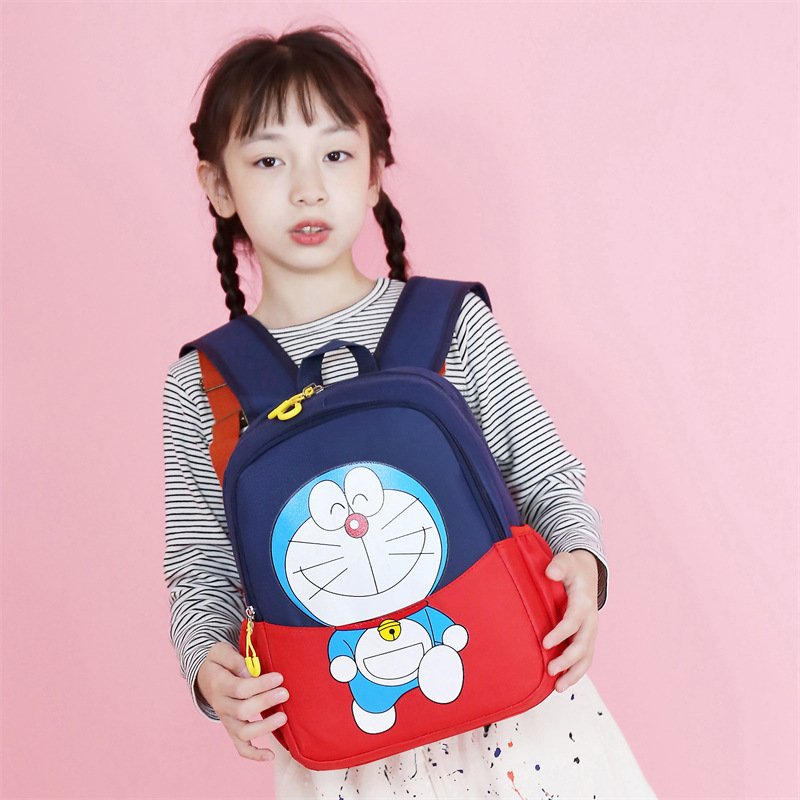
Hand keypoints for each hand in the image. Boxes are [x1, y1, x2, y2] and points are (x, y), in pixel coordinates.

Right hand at [196, 641, 287, 761]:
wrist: (205, 676)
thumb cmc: (218, 661)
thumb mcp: (220, 652)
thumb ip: (234, 660)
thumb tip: (250, 672)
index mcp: (218, 685)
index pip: (240, 689)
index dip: (261, 684)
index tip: (279, 677)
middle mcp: (221, 706)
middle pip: (243, 710)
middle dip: (266, 702)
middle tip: (285, 693)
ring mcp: (226, 720)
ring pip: (243, 732)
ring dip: (264, 727)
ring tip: (283, 718)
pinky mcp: (231, 729)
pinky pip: (240, 747)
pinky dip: (254, 754)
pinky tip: (270, 755)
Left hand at [542, 549, 598, 692]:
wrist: (586, 573)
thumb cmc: (572, 568)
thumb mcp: (566, 561)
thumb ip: (559, 565)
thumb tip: (550, 572)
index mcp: (583, 602)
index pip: (573, 621)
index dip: (560, 633)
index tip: (545, 643)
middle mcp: (590, 620)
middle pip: (583, 645)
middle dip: (568, 660)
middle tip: (550, 670)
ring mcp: (590, 631)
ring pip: (586, 657)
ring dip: (574, 673)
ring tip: (558, 687)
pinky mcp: (586, 637)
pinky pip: (584, 658)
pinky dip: (575, 672)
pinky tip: (562, 682)